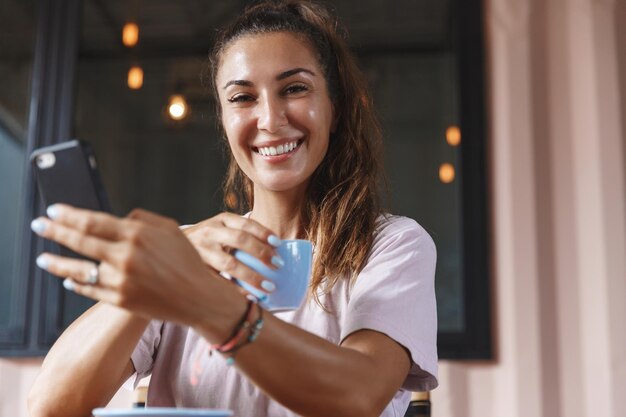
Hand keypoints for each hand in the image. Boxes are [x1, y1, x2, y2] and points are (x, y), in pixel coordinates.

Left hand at [31, 204, 240, 327]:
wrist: (198, 297)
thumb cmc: (187, 260)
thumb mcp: (170, 228)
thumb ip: (142, 217)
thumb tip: (116, 218)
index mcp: (137, 234)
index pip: (93, 221)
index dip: (69, 215)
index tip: (53, 210)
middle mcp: (125, 256)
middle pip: (80, 241)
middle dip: (54, 231)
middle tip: (38, 224)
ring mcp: (121, 279)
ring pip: (79, 269)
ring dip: (56, 262)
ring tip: (41, 258)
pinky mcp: (120, 299)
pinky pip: (90, 289)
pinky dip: (76, 282)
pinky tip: (68, 278)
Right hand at [183, 212, 282, 293]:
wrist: (173, 246)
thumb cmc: (209, 240)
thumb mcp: (222, 229)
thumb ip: (242, 234)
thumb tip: (275, 250)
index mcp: (222, 220)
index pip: (246, 223)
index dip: (263, 232)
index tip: (278, 243)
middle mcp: (210, 232)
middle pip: (240, 240)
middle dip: (261, 252)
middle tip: (278, 265)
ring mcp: (202, 250)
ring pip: (230, 263)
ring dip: (252, 276)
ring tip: (269, 287)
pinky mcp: (196, 269)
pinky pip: (219, 281)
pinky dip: (237, 290)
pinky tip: (250, 297)